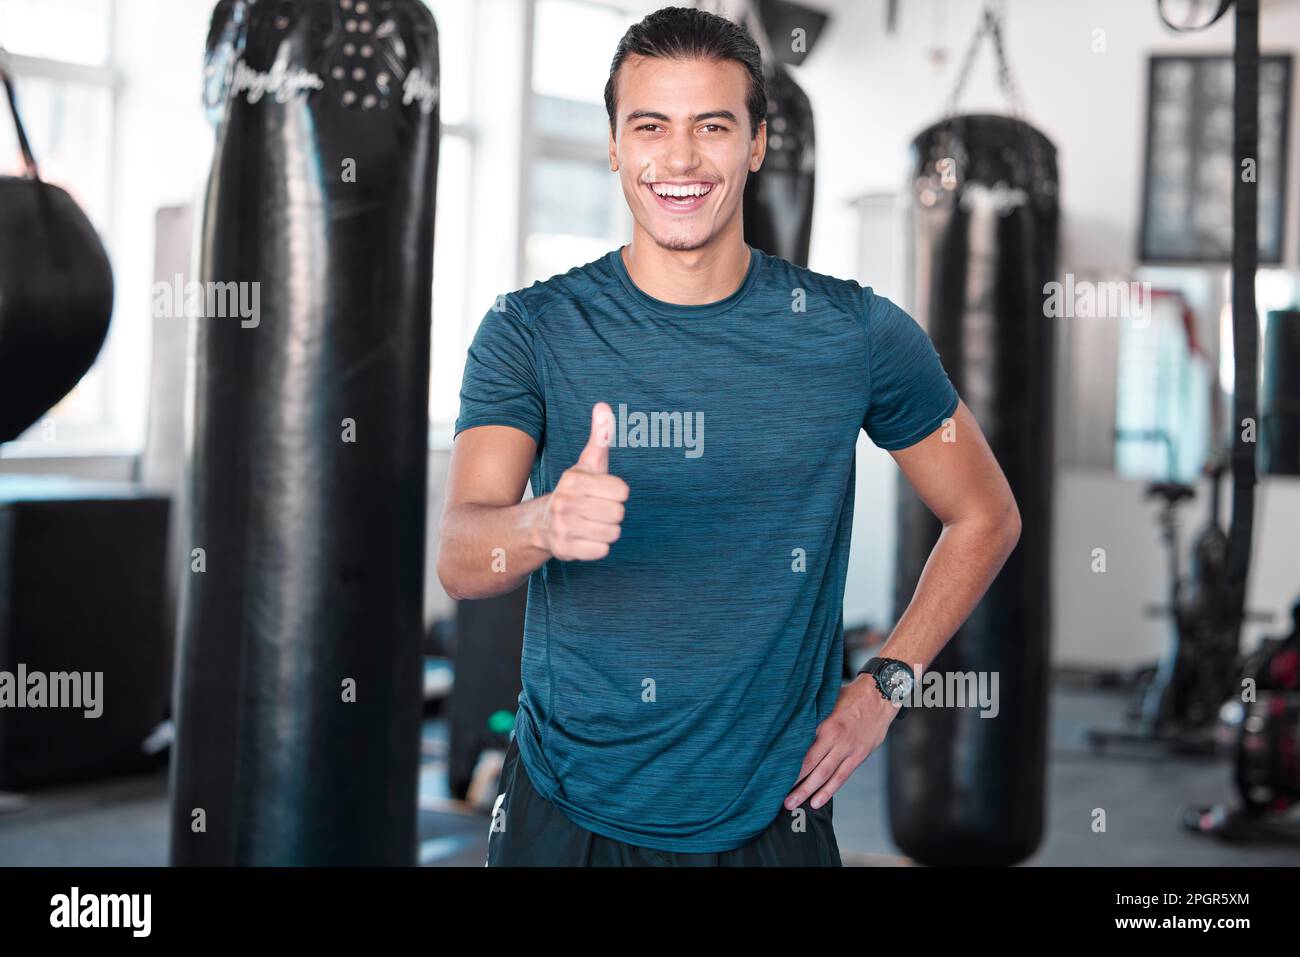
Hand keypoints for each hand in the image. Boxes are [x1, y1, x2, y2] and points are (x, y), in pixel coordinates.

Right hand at [534, 402, 628, 560]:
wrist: (540, 524)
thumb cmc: (575, 491)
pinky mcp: (564, 549)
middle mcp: (565, 502)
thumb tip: (603, 405)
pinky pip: (602, 551)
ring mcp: (563, 526)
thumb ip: (600, 436)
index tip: (602, 493)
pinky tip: (584, 538)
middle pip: (619, 513)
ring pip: (613, 533)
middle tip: (595, 511)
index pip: (622, 490)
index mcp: (574, 479)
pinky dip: (597, 547)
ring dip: (606, 531)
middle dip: (612, 514)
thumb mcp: (587, 463)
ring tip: (590, 524)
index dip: (616, 493)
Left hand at [783, 674, 900, 810]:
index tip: (776, 777)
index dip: (790, 767)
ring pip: (826, 776)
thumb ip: (813, 718)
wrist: (880, 696)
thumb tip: (790, 729)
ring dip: (810, 792)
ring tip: (796, 804)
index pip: (804, 751)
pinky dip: (829, 790)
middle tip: (783, 800)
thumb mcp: (827, 702)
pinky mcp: (859, 756)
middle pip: (812, 767)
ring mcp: (848, 750)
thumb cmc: (850, 697)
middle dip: (797, 786)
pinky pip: (842, 776)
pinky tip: (818, 800)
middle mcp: (835, 739)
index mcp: (825, 725)